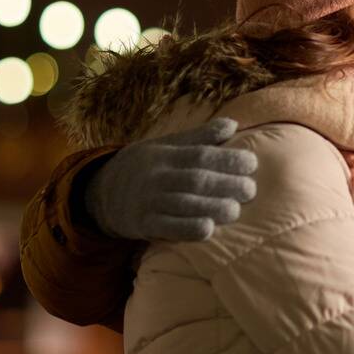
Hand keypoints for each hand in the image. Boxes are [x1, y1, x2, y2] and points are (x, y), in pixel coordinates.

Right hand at [86, 118, 257, 240]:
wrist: (101, 192)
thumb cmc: (146, 166)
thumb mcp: (166, 145)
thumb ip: (200, 137)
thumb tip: (233, 124)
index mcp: (166, 154)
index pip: (200, 154)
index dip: (228, 159)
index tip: (252, 163)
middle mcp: (157, 176)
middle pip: (196, 179)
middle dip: (226, 184)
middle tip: (250, 189)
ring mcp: (149, 201)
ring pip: (183, 203)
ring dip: (213, 207)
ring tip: (235, 210)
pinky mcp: (143, 224)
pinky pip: (166, 228)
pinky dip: (188, 229)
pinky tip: (208, 229)